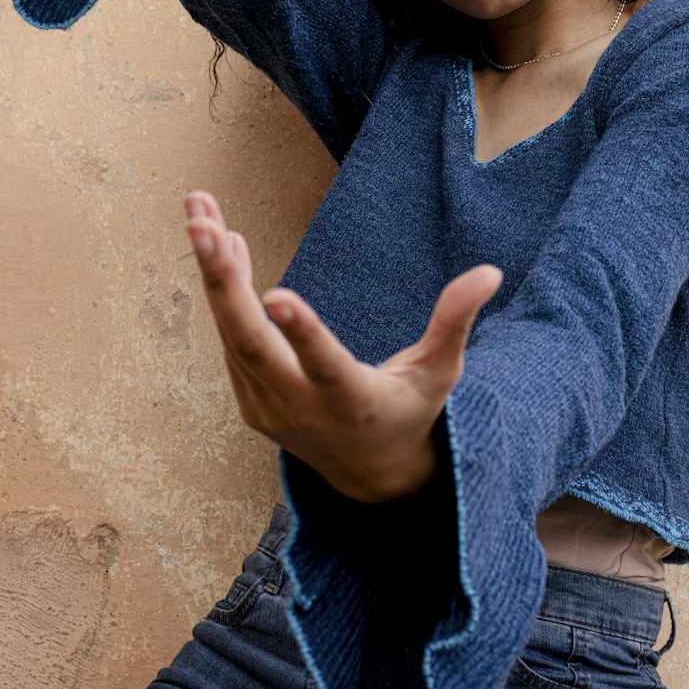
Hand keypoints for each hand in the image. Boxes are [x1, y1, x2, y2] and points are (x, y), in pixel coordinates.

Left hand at [184, 191, 502, 502]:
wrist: (368, 477)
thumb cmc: (411, 411)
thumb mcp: (440, 373)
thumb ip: (454, 321)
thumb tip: (490, 271)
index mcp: (353, 402)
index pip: (325, 366)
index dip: (302, 333)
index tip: (277, 294)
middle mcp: (301, 408)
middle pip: (251, 344)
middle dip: (222, 280)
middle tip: (200, 224)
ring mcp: (267, 407)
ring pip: (231, 335)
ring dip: (212, 271)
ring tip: (199, 211)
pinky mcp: (250, 400)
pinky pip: (231, 338)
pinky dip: (225, 288)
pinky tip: (221, 239)